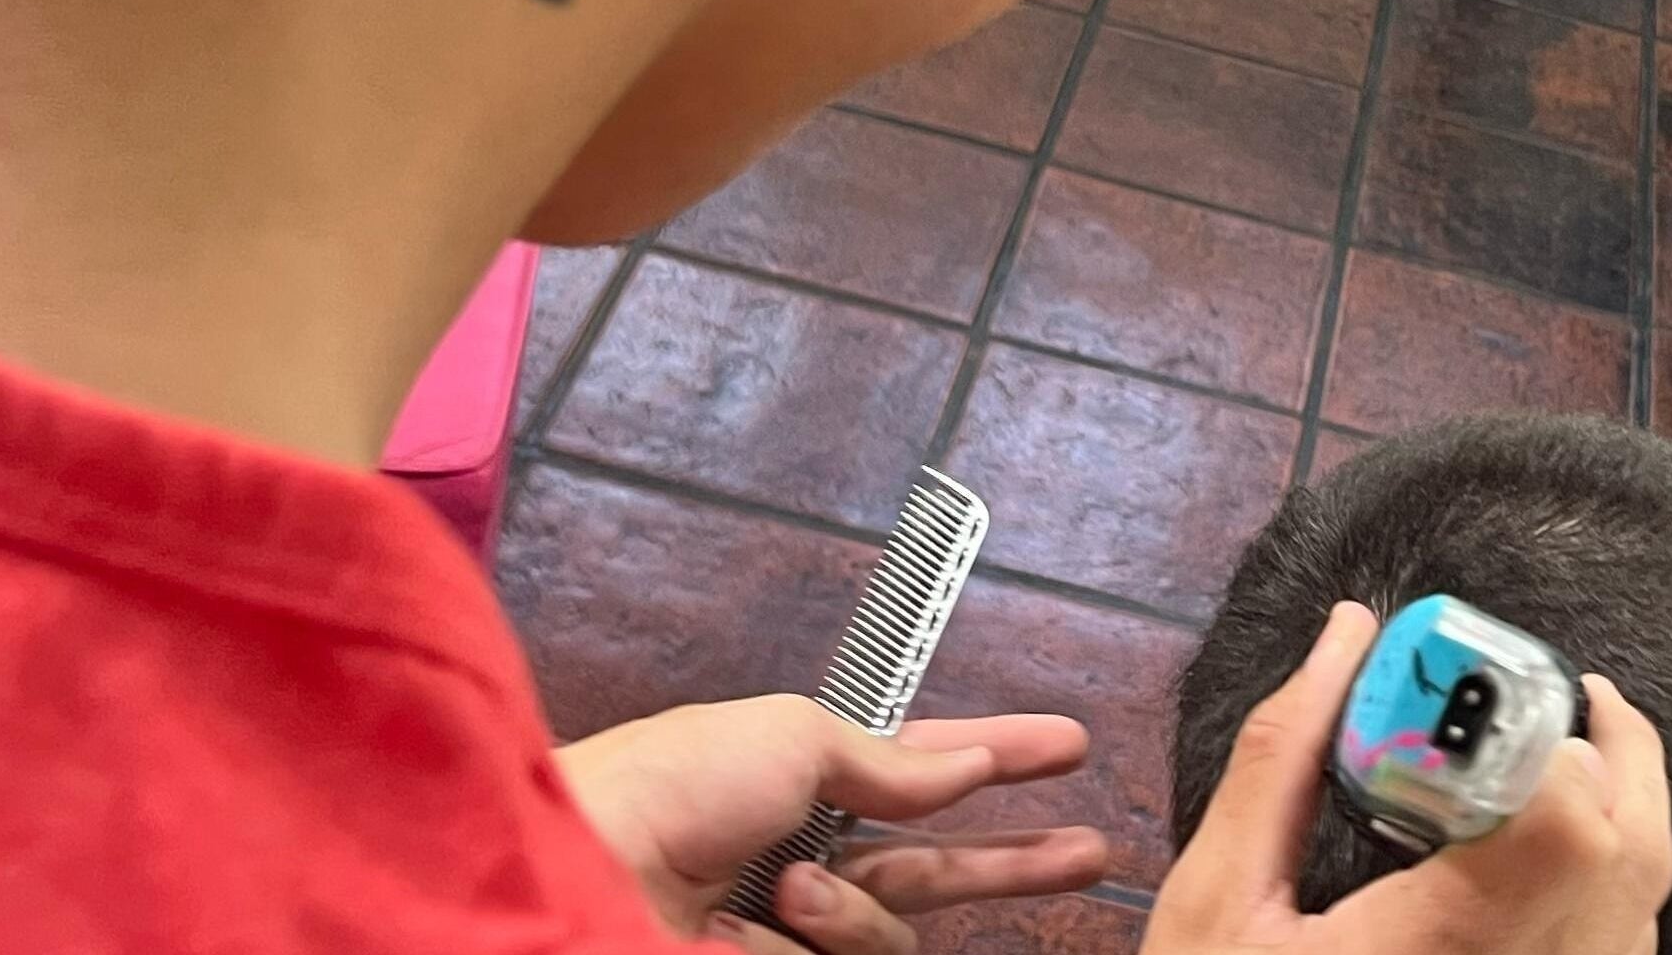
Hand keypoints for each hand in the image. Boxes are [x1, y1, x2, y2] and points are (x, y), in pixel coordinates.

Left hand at [554, 694, 1110, 953]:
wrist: (582, 876)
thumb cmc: (663, 790)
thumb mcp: (789, 737)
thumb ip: (890, 758)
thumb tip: (964, 765)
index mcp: (798, 781)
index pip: (923, 767)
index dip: (998, 755)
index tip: (1065, 746)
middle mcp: (801, 859)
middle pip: (934, 866)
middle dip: (1014, 859)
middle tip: (1088, 854)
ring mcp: (792, 935)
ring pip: (893, 936)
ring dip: (857, 914)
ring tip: (792, 899)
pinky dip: (822, 947)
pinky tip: (761, 934)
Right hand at [1143, 602, 1671, 954]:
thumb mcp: (1217, 902)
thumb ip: (1283, 757)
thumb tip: (1349, 633)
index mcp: (1447, 949)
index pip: (1570, 822)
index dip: (1556, 740)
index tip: (1497, 697)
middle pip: (1635, 850)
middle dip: (1615, 753)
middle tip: (1564, 697)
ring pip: (1647, 905)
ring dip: (1624, 817)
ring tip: (1556, 761)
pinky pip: (1624, 953)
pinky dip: (1614, 890)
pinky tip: (1550, 860)